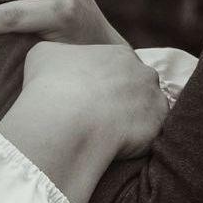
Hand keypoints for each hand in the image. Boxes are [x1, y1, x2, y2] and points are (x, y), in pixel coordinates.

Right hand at [21, 42, 166, 160]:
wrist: (66, 121)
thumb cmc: (51, 87)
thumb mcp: (44, 55)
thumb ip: (59, 55)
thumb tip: (56, 63)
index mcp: (119, 54)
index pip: (119, 68)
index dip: (105, 85)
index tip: (90, 100)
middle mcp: (143, 72)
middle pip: (137, 88)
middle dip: (122, 102)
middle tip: (100, 119)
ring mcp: (154, 100)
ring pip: (146, 113)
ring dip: (132, 122)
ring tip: (108, 137)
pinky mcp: (157, 128)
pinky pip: (150, 137)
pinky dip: (136, 144)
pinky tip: (115, 149)